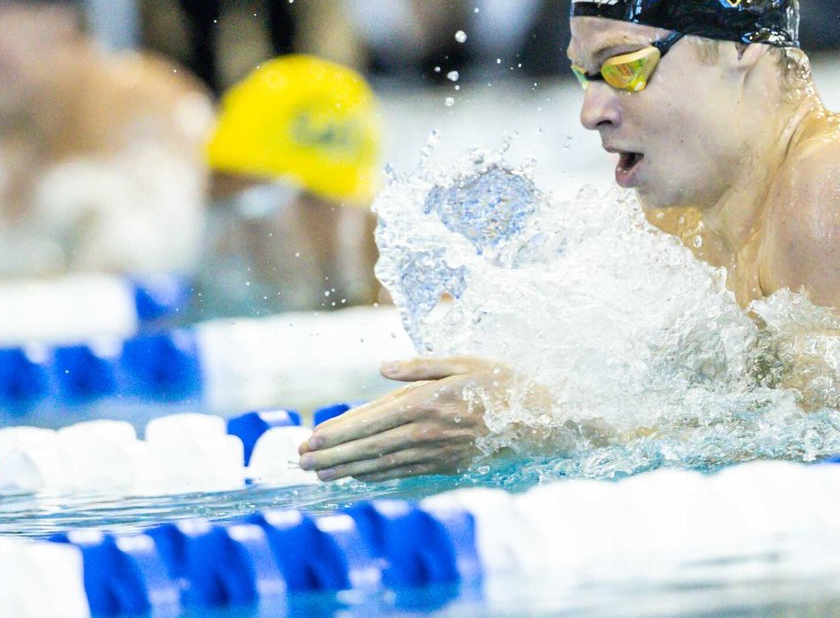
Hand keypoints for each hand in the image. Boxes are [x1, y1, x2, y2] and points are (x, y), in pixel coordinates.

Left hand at [297, 356, 509, 481]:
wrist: (538, 421)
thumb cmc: (502, 383)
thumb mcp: (463, 361)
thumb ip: (420, 366)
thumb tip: (381, 368)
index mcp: (427, 402)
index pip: (371, 420)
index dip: (338, 431)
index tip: (311, 438)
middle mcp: (426, 432)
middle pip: (369, 446)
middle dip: (332, 455)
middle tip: (301, 461)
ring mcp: (436, 453)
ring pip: (382, 463)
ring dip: (347, 469)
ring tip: (319, 474)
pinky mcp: (446, 466)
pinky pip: (403, 473)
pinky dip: (376, 476)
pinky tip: (358, 477)